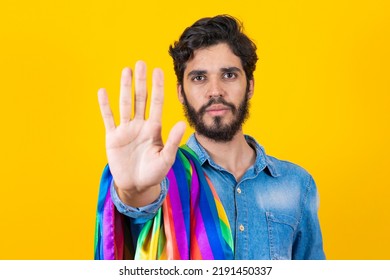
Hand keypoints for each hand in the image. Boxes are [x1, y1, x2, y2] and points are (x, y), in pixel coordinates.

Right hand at [97, 61, 185, 205]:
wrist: (136, 185)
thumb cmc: (154, 172)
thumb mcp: (166, 158)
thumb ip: (173, 141)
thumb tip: (183, 123)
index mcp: (154, 129)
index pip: (157, 103)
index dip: (157, 87)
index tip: (158, 71)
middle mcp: (140, 125)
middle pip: (141, 99)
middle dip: (141, 82)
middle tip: (141, 63)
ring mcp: (126, 130)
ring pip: (125, 104)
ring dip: (125, 88)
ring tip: (126, 70)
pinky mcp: (112, 137)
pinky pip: (108, 118)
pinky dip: (105, 106)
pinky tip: (103, 91)